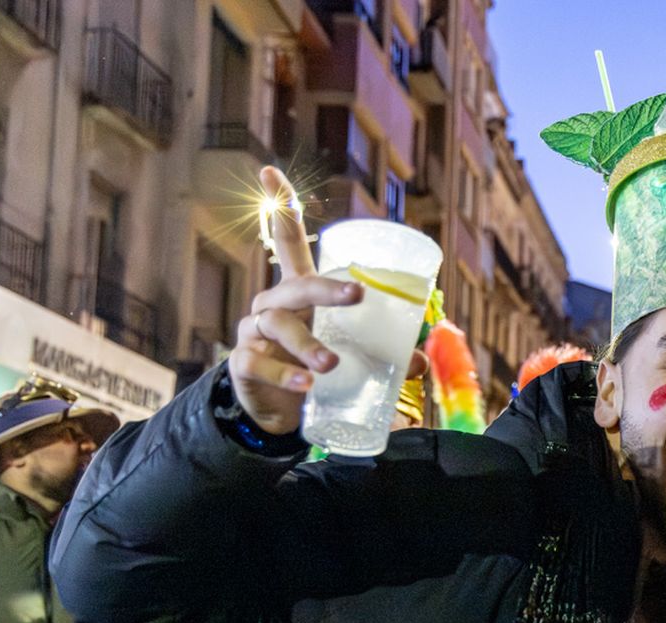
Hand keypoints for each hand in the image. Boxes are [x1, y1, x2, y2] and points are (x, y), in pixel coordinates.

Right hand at [227, 167, 360, 434]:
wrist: (276, 410)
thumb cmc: (313, 365)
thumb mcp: (349, 354)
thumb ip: (383, 353)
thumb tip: (420, 360)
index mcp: (298, 292)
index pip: (286, 241)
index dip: (280, 206)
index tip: (269, 170)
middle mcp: (273, 304)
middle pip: (297, 286)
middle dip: (327, 289)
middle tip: (357, 296)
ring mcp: (255, 332)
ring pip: (278, 325)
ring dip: (307, 344)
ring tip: (331, 364)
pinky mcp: (245, 364)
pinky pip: (260, 364)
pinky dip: (285, 374)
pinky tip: (306, 385)